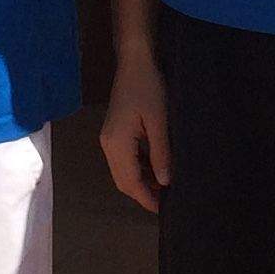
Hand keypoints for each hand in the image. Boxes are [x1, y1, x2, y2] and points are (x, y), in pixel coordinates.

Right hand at [99, 47, 170, 214]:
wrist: (134, 64)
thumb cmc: (148, 88)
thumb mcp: (160, 121)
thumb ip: (161, 153)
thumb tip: (164, 181)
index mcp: (117, 143)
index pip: (129, 181)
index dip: (146, 198)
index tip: (163, 209)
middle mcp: (108, 145)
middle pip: (122, 180)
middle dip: (143, 193)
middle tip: (166, 202)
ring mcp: (109, 139)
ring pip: (123, 172)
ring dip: (141, 181)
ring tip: (165, 187)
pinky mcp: (114, 134)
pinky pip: (124, 160)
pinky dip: (139, 169)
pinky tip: (156, 169)